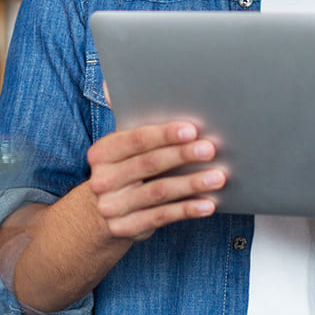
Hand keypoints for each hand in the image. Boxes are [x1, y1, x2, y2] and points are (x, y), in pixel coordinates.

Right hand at [85, 121, 225, 241]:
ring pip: (159, 192)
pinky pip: (162, 217)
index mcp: (102, 153)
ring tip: (218, 177)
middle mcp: (103, 180)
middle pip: (149, 164)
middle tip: (210, 149)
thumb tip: (116, 86)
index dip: (164, 134)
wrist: (96, 216)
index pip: (135, 140)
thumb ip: (130, 123)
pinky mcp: (127, 228)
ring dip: (191, 184)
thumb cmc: (121, 170)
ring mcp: (113, 207)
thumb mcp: (118, 149)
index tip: (191, 130)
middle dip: (182, 155)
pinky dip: (187, 210)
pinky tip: (207, 204)